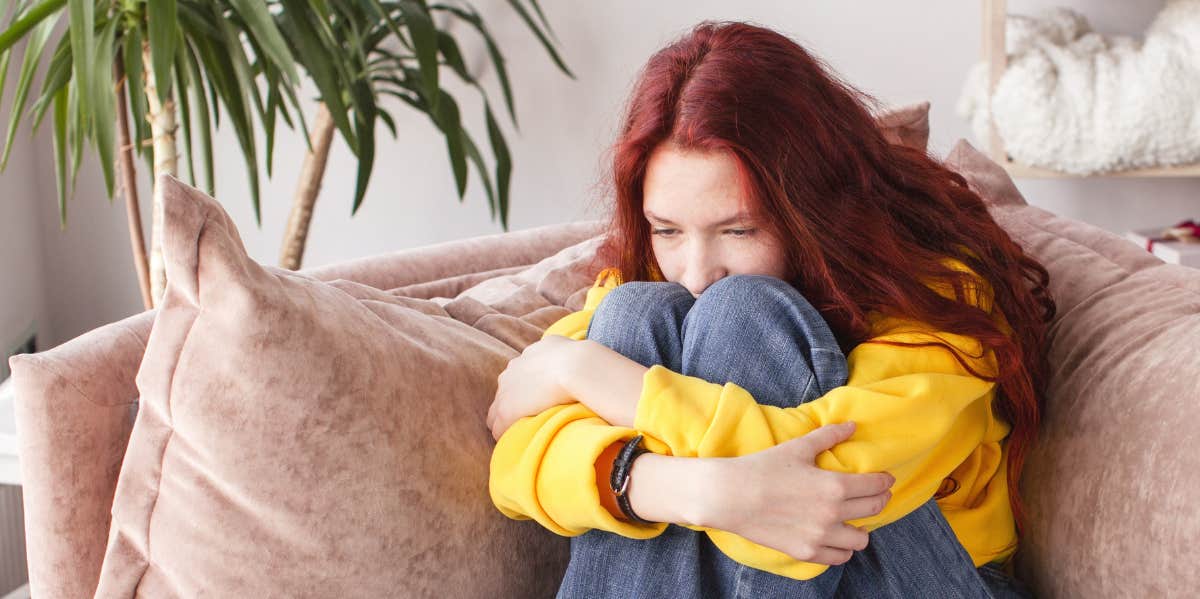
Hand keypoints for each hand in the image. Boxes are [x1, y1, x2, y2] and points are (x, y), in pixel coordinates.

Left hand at [487, 335, 578, 440]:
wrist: (574, 367)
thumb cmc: (575, 358)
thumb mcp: (559, 344)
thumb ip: (551, 349)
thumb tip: (558, 351)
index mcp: (521, 361)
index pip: (513, 382)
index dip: (523, 394)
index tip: (535, 403)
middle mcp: (508, 375)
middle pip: (503, 397)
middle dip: (514, 406)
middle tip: (530, 419)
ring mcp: (504, 394)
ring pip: (496, 414)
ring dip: (507, 423)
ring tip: (523, 435)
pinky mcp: (505, 412)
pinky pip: (498, 429)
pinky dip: (506, 436)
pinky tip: (518, 443)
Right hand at [706, 422, 894, 565]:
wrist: (731, 496)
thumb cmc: (764, 468)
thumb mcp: (798, 447)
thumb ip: (829, 436)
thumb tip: (852, 426)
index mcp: (834, 486)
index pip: (875, 486)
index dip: (885, 481)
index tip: (886, 479)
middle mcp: (833, 514)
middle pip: (874, 510)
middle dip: (880, 500)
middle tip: (878, 495)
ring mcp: (820, 536)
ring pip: (861, 540)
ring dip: (862, 528)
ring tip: (855, 520)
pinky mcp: (806, 551)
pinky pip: (838, 557)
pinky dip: (842, 548)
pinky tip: (837, 537)